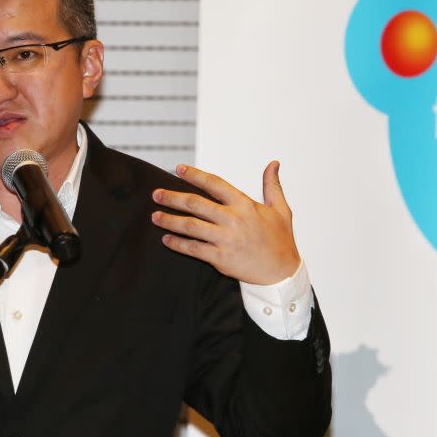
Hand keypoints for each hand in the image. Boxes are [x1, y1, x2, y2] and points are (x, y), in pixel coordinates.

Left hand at [151, 161, 299, 284]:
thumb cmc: (280, 241)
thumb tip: (273, 164)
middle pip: (195, 204)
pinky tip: (166, 239)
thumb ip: (272, 185)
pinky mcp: (220, 258)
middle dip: (172, 198)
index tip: (178, 169)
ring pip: (190, 226)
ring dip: (169, 220)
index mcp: (245, 205)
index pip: (215, 184)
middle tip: (156, 194)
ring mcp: (225, 239)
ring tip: (154, 216)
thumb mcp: (280, 210)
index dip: (195, 175)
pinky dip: (177, 244)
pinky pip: (193, 249)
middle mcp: (233, 220)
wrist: (281, 273)